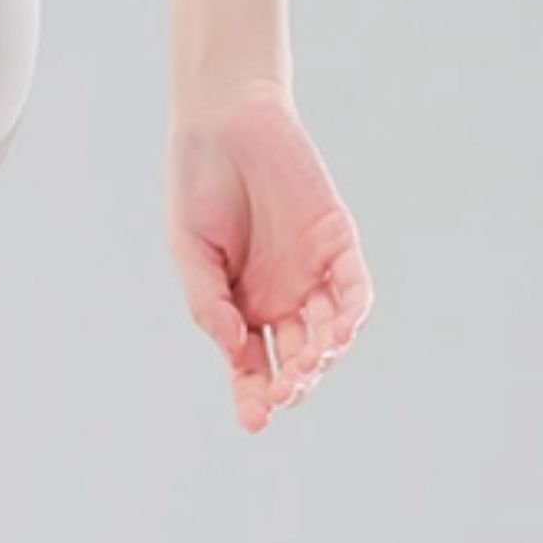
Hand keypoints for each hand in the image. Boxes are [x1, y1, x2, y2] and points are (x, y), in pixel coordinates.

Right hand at [166, 80, 372, 435]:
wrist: (224, 121)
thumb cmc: (197, 187)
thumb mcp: (189, 254)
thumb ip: (209, 303)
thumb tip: (237, 349)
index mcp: (239, 312)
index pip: (251, 372)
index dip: (253, 400)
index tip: (255, 421)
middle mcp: (278, 301)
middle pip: (293, 362)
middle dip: (292, 384)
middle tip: (284, 390)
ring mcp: (310, 274)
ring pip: (326, 333)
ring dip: (322, 356)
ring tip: (311, 363)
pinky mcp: (336, 241)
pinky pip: (353, 287)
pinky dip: (351, 312)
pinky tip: (340, 330)